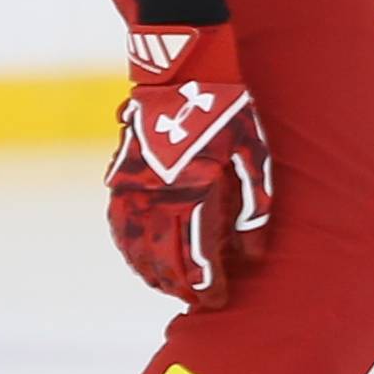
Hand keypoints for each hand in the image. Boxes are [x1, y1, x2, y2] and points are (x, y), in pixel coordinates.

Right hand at [106, 21, 271, 302]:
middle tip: (196, 299)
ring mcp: (134, 188)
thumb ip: (255, 209)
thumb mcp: (254, 157)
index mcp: (195, 194)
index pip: (197, 257)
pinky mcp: (121, 176)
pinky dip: (128, 247)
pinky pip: (118, 223)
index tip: (218, 300)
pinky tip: (138, 258)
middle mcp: (159, 197)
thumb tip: (252, 256)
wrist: (182, 74)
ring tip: (168, 288)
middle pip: (164, 259)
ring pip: (135, 246)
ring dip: (151, 272)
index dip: (208, 285)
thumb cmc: (228, 113)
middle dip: (180, 286)